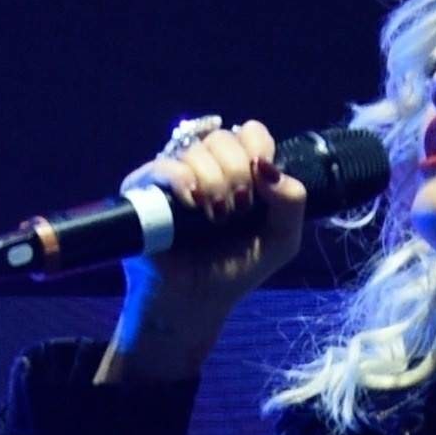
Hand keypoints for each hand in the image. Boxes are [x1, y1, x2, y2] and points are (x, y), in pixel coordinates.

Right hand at [116, 115, 309, 323]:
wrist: (196, 302)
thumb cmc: (235, 270)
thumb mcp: (281, 240)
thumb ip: (292, 201)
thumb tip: (267, 166)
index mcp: (238, 170)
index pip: (251, 132)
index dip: (258, 150)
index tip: (259, 188)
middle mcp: (205, 165)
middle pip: (224, 137)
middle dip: (237, 173)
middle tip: (235, 211)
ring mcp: (174, 173)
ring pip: (196, 150)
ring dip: (213, 184)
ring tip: (213, 219)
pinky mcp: (144, 186)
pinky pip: (164, 165)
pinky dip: (183, 181)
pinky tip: (192, 206)